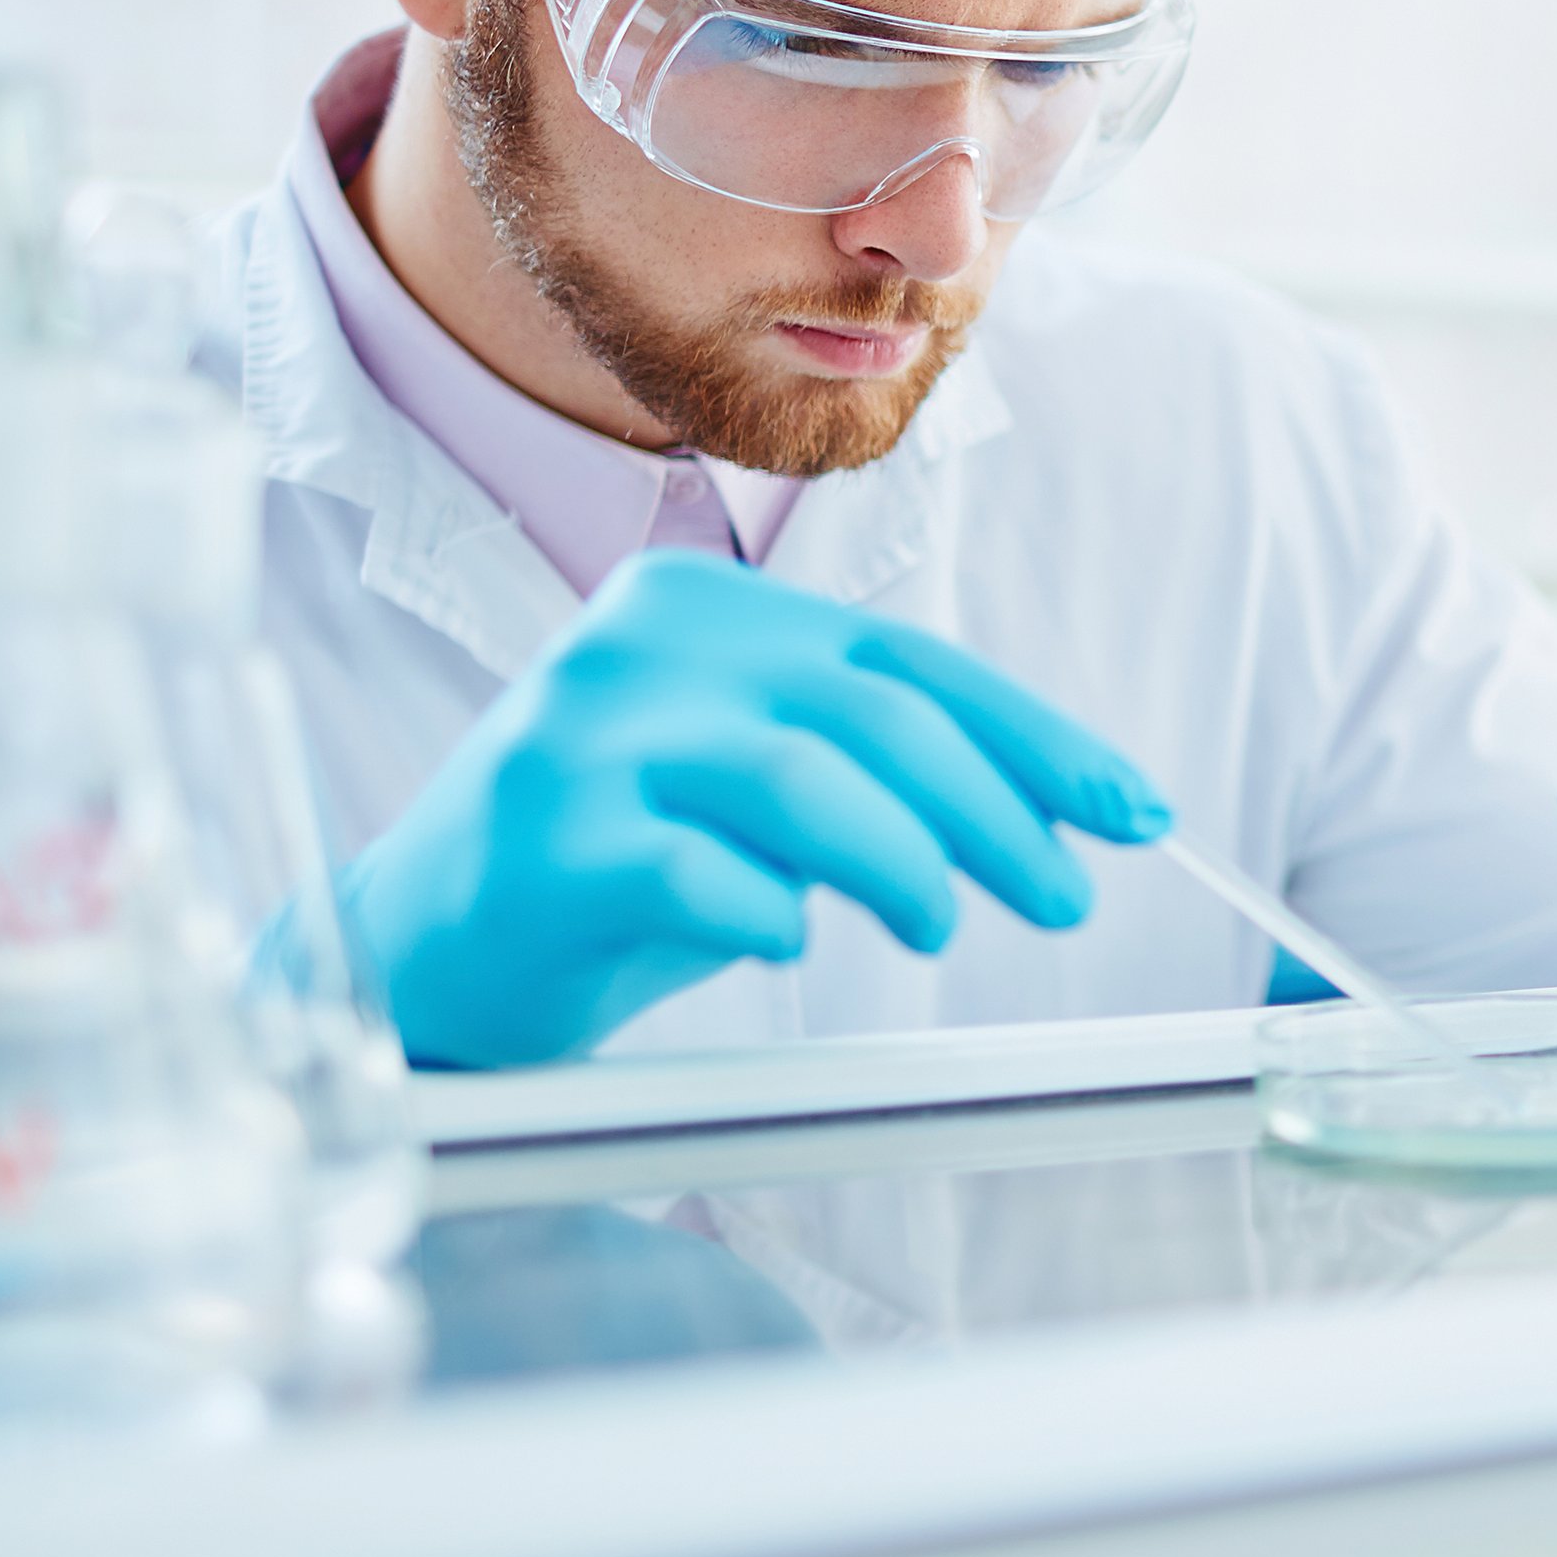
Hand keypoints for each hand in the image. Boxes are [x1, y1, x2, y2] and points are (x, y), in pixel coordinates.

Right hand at [344, 553, 1164, 1067]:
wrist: (425, 944)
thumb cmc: (623, 860)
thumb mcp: (758, 784)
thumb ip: (880, 766)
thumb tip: (1070, 804)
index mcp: (704, 612)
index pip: (908, 663)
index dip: (1037, 739)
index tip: (1130, 811)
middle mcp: (640, 650)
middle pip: (873, 715)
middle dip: (1000, 812)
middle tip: (1068, 893)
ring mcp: (583, 742)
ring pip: (800, 780)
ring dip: (906, 861)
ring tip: (944, 925)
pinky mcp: (546, 844)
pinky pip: (697, 874)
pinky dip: (768, 911)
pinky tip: (792, 939)